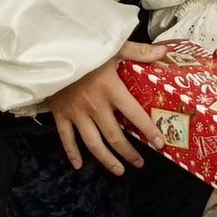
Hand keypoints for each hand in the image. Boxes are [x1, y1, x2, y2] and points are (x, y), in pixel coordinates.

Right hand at [47, 53, 158, 175]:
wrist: (51, 49)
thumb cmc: (86, 46)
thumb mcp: (114, 46)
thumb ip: (139, 51)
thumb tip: (165, 52)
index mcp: (111, 89)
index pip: (134, 114)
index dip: (149, 130)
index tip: (160, 143)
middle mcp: (95, 106)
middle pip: (115, 136)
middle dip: (129, 152)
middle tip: (140, 163)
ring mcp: (76, 113)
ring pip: (93, 144)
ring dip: (107, 159)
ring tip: (119, 170)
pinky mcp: (60, 114)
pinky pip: (66, 139)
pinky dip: (72, 153)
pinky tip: (79, 165)